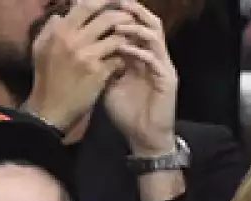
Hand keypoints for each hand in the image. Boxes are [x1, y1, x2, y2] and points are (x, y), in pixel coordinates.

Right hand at [23, 0, 131, 133]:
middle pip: (107, 17)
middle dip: (122, 16)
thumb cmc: (45, 79)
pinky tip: (122, 63)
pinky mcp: (99, 73)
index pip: (86, 5)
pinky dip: (123, 59)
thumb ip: (50, 28)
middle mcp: (75, 40)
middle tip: (130, 20)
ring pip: (117, 37)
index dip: (103, 1)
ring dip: (127, 38)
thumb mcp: (40, 49)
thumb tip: (62, 14)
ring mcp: (88, 56)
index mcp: (60, 31)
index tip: (113, 3)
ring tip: (131, 41)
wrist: (50, 111)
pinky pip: (119, 58)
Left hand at [100, 0, 178, 156]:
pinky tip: (124, 48)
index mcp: (140, 54)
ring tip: (116, 23)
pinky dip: (139, 51)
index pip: (134, 24)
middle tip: (115, 1)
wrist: (143, 137)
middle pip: (149, 22)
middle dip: (132, 9)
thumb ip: (101, 64)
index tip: (100, 5)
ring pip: (155, 35)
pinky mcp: (168, 79)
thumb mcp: (107, 83)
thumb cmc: (126, 112)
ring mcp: (162, 66)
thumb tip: (82, 47)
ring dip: (135, 27)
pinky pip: (154, 59)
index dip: (120, 12)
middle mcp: (154, 55)